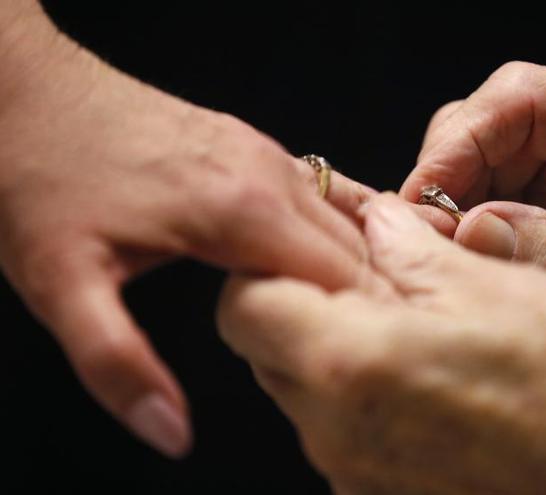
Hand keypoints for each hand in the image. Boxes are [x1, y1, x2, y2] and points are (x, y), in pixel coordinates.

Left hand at [0, 5, 401, 456]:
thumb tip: (170, 431)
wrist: (27, 92)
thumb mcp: (62, 286)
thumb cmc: (42, 178)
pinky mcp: (251, 145)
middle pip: (357, 249)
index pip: (347, 278)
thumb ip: (118, 363)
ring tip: (349, 320)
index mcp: (245, 212)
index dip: (364, 326)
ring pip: (345, 218)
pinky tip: (318, 263)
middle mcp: (270, 175)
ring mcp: (265, 153)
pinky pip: (319, 193)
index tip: (363, 366)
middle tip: (359, 355)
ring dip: (356, 267)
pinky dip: (334, 232)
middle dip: (368, 302)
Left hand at [218, 194, 545, 494]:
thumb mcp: (498, 286)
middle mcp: (335, 433)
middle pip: (269, 346)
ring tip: (414, 315)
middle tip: (369, 266)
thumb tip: (375, 222)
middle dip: (305, 296)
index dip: (271, 258)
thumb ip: (414, 251)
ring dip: (341, 343)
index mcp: (349, 365)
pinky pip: (350, 430)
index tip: (315, 236)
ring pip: (308, 389)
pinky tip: (432, 371)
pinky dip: (369, 390)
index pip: (244, 301)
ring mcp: (359, 475)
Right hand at [404, 61, 545, 490]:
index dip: (463, 139)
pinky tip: (464, 258)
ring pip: (490, 153)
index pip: (529, 97)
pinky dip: (472, 221)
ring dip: (457, 198)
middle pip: (500, 117)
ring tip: (439, 252)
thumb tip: (462, 228)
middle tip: (422, 233)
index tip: (423, 196)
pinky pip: (500, 190)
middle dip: (452, 171)